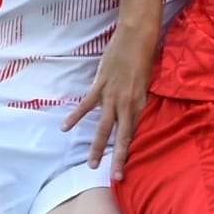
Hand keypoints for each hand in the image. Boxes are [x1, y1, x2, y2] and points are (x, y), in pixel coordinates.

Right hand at [62, 22, 157, 178]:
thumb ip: (140, 100)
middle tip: (114, 177)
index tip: (127, 172)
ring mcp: (112, 96)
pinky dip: (75, 116)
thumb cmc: (146, 57)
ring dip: (97, 146)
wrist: (137, 36)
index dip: (130, 154)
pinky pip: (86, 105)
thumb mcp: (148, 83)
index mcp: (140, 104)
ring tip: (91, 164)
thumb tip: (136, 115)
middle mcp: (127, 104)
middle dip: (117, 158)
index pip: (135, 135)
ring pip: (103, 127)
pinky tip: (65, 128)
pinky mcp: (100, 85)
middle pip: (121, 137)